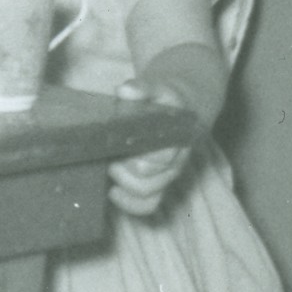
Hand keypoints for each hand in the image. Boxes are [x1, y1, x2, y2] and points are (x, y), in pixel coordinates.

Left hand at [108, 76, 196, 217]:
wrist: (180, 105)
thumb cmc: (164, 98)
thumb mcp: (156, 87)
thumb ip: (142, 88)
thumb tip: (126, 90)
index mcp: (176, 140)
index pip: (158, 161)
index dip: (133, 159)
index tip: (117, 147)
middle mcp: (174, 162)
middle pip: (149, 183)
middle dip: (124, 172)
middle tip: (111, 156)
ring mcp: (166, 175)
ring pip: (148, 197)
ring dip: (124, 188)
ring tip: (111, 168)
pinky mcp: (157, 183)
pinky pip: (147, 205)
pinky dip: (129, 204)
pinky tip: (112, 192)